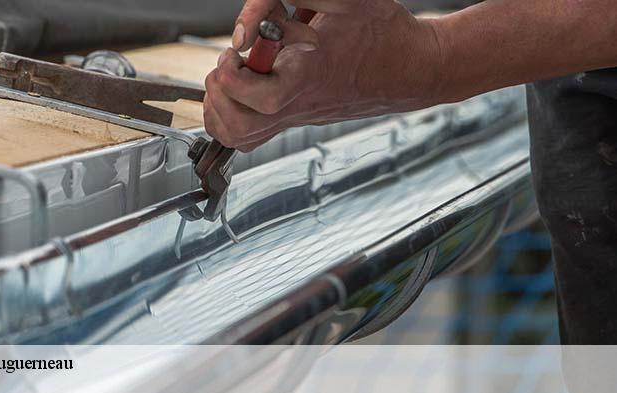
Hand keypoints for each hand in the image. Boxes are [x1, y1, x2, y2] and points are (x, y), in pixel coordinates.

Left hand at [204, 0, 445, 151]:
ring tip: (229, 79)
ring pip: (242, 138)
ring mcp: (298, 115)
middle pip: (241, 126)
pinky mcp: (299, 118)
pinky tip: (238, 93)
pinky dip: (233, 121)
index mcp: (309, 75)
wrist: (413, 67)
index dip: (233, 74)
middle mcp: (300, 102)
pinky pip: (254, 137)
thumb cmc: (384, 33)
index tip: (236, 47)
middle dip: (221, 93)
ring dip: (222, 110)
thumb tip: (257, 9)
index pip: (257, 95)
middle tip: (228, 64)